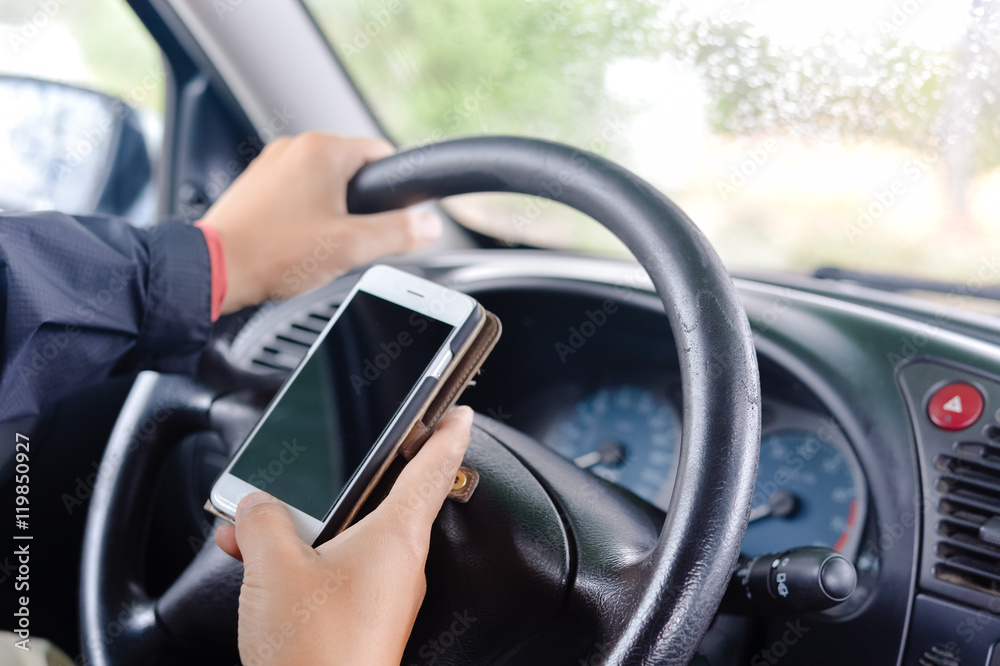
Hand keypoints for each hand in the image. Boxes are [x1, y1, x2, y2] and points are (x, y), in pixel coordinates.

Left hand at [201, 133, 441, 313]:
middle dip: (362, 207)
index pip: (382, 154)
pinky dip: (305, 218)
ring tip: (321, 247)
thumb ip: (399, 233)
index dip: (396, 189)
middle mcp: (295, 148)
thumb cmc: (274, 253)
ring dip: (333, 213)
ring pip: (323, 185)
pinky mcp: (255, 187)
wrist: (213, 270)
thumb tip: (430, 225)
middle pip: (353, 172)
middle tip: (354, 241)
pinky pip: (296, 196)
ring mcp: (271, 166)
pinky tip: (297, 245)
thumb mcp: (352, 247)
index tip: (397, 216)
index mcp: (322, 150)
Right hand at [215, 406, 473, 665]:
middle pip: (378, 503)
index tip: (461, 413)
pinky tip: (258, 566)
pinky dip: (298, 564)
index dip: (446, 433)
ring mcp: (381, 596)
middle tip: (317, 469)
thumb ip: (263, 521)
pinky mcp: (359, 622)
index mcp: (396, 538)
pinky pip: (332, 574)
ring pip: (345, 541)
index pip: (431, 469)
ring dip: (302, 530)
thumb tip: (256, 506)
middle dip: (338, 486)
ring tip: (254, 525)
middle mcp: (398, 565)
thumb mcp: (274, 566)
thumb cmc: (316, 650)